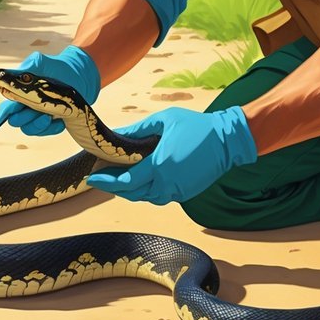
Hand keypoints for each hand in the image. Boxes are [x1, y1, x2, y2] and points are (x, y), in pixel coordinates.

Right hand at [0, 45, 100, 135]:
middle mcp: (26, 106)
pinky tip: (60, 120)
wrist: (78, 74)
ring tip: (50, 116)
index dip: (1, 116)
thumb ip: (26, 68)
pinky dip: (52, 128)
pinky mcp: (50, 122)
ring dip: (38, 124)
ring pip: (29, 129)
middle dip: (24, 117)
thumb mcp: (40, 62)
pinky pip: (46, 132)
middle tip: (38, 108)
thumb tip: (6, 75)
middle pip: (16, 121)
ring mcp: (37, 115)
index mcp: (19, 93)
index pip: (5, 108)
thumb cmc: (55, 67)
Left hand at [84, 105, 256, 204]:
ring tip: (118, 178)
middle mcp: (167, 183)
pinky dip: (147, 190)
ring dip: (131, 190)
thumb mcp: (164, 121)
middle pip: (133, 194)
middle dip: (115, 187)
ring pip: (146, 198)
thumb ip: (137, 130)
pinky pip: (159, 196)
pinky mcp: (184, 194)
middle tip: (101, 176)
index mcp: (160, 166)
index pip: (125, 182)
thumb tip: (115, 133)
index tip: (92, 177)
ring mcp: (177, 191)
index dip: (106, 181)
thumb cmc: (196, 127)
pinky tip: (141, 179)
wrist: (227, 141)